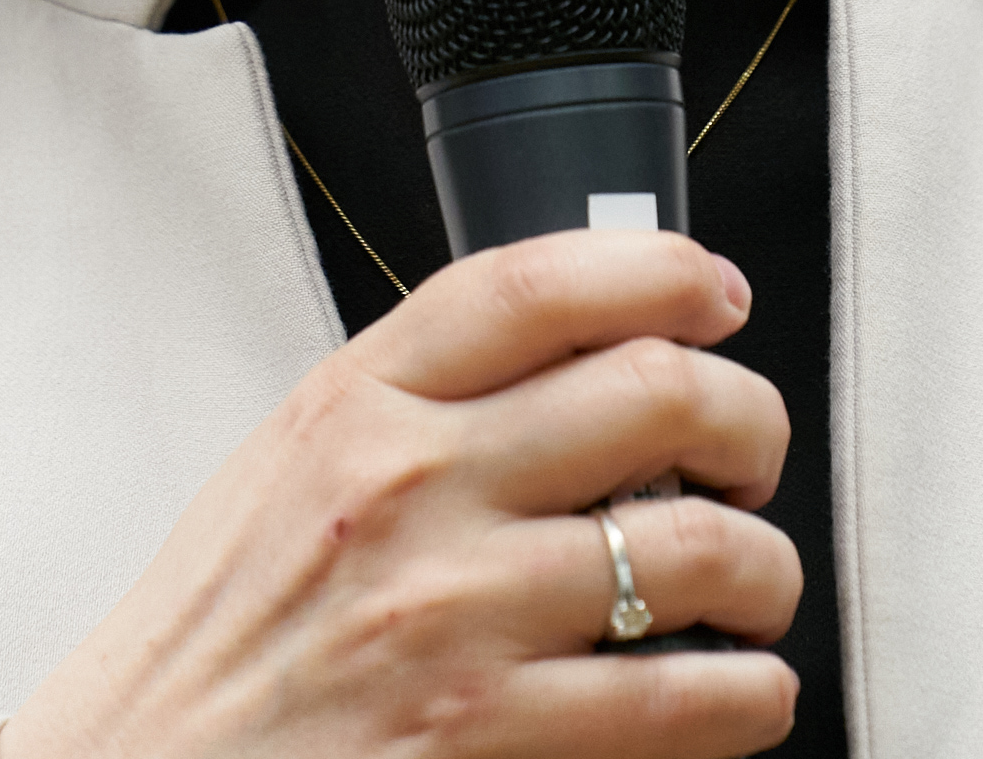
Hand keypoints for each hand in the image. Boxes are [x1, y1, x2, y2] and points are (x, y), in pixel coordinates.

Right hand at [2, 229, 801, 757]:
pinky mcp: (487, 731)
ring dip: (766, 571)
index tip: (714, 295)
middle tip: (750, 458)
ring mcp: (455, 611)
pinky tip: (740, 691)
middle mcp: (412, 487)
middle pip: (657, 393)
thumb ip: (412, 405)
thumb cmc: (216, 646)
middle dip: (748, 421)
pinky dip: (748, 694)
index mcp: (358, 404)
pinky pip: (684, 699)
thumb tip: (571, 364)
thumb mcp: (287, 473)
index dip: (661, 270)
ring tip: (755, 589)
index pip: (538, 283)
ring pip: (700, 547)